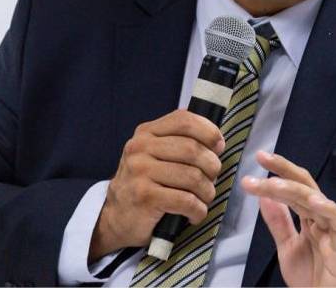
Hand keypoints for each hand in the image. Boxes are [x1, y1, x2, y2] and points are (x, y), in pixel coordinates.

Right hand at [89, 109, 224, 261]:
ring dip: (207, 191)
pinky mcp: (144, 197)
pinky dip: (198, 210)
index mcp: (146, 132)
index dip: (208, 131)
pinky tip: (194, 214)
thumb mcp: (156, 154)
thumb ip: (180, 141)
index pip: (184, 120)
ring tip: (204, 199)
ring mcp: (140, 171)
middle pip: (192, 149)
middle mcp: (140, 148)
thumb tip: (217, 141)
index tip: (218, 147)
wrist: (117, 217)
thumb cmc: (146, 184)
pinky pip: (185, 200)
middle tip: (212, 179)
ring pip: (192, 176)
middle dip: (212, 166)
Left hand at [241, 151, 335, 287]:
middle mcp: (322, 215)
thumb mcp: (288, 248)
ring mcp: (334, 224)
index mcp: (309, 216)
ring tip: (273, 183)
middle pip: (302, 185)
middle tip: (262, 158)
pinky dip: (326, 208)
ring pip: (313, 198)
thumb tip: (265, 197)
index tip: (258, 160)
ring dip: (292, 188)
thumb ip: (278, 223)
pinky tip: (313, 201)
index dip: (276, 172)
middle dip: (282, 169)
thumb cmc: (316, 277)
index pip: (292, 187)